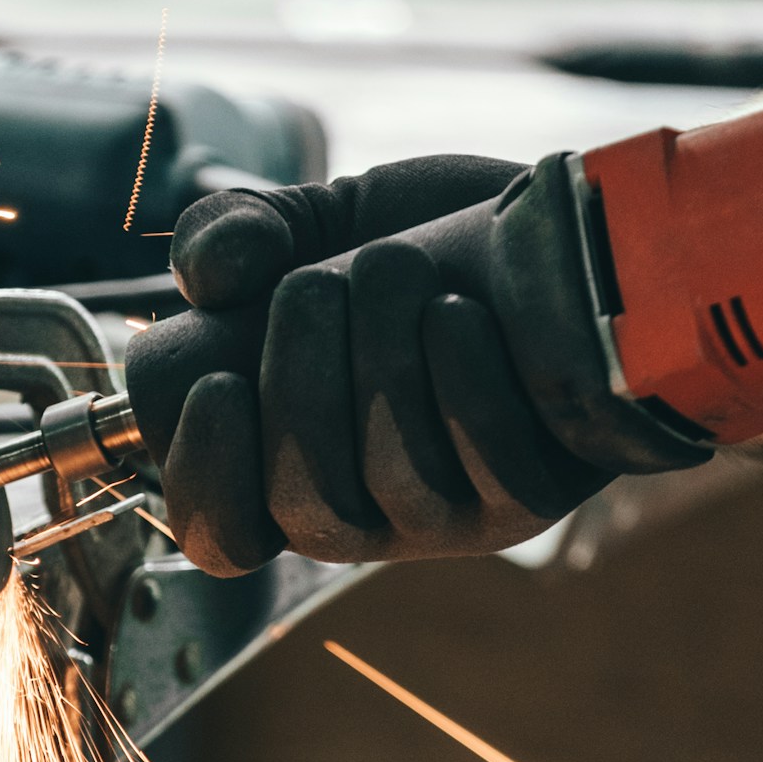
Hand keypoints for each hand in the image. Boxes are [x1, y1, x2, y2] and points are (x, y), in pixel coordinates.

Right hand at [125, 157, 703, 576]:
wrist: (558, 228)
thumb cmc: (424, 242)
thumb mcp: (310, 221)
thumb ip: (230, 236)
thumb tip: (207, 277)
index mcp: (281, 466)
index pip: (219, 540)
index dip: (204, 479)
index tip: (216, 384)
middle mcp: (362, 513)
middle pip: (305, 509)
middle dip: (300, 384)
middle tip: (316, 284)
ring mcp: (450, 517)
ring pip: (396, 481)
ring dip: (383, 358)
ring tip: (394, 268)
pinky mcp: (533, 496)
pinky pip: (489, 465)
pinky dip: (463, 374)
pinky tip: (461, 310)